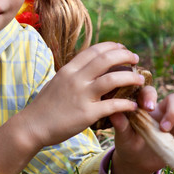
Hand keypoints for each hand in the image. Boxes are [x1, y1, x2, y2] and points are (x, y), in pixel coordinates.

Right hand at [20, 41, 146, 148]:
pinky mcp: (87, 114)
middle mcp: (75, 79)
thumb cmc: (44, 107)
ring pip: (113, 79)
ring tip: (140, 80)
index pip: (93, 50)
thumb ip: (71, 75)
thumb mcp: (56, 83)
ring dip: (131, 77)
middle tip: (136, 59)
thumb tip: (84, 68)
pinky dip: (127, 104)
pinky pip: (113, 106)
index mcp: (68, 70)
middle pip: (106, 59)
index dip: (112, 46)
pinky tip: (133, 105)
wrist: (32, 126)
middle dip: (125, 56)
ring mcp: (82, 96)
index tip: (122, 48)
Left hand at [108, 89, 173, 173]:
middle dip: (172, 111)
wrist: (137, 160)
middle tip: (164, 127)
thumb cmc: (129, 142)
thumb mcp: (123, 136)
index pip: (151, 92)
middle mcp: (164, 110)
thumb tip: (113, 112)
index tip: (147, 107)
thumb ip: (121, 125)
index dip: (150, 96)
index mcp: (147, 106)